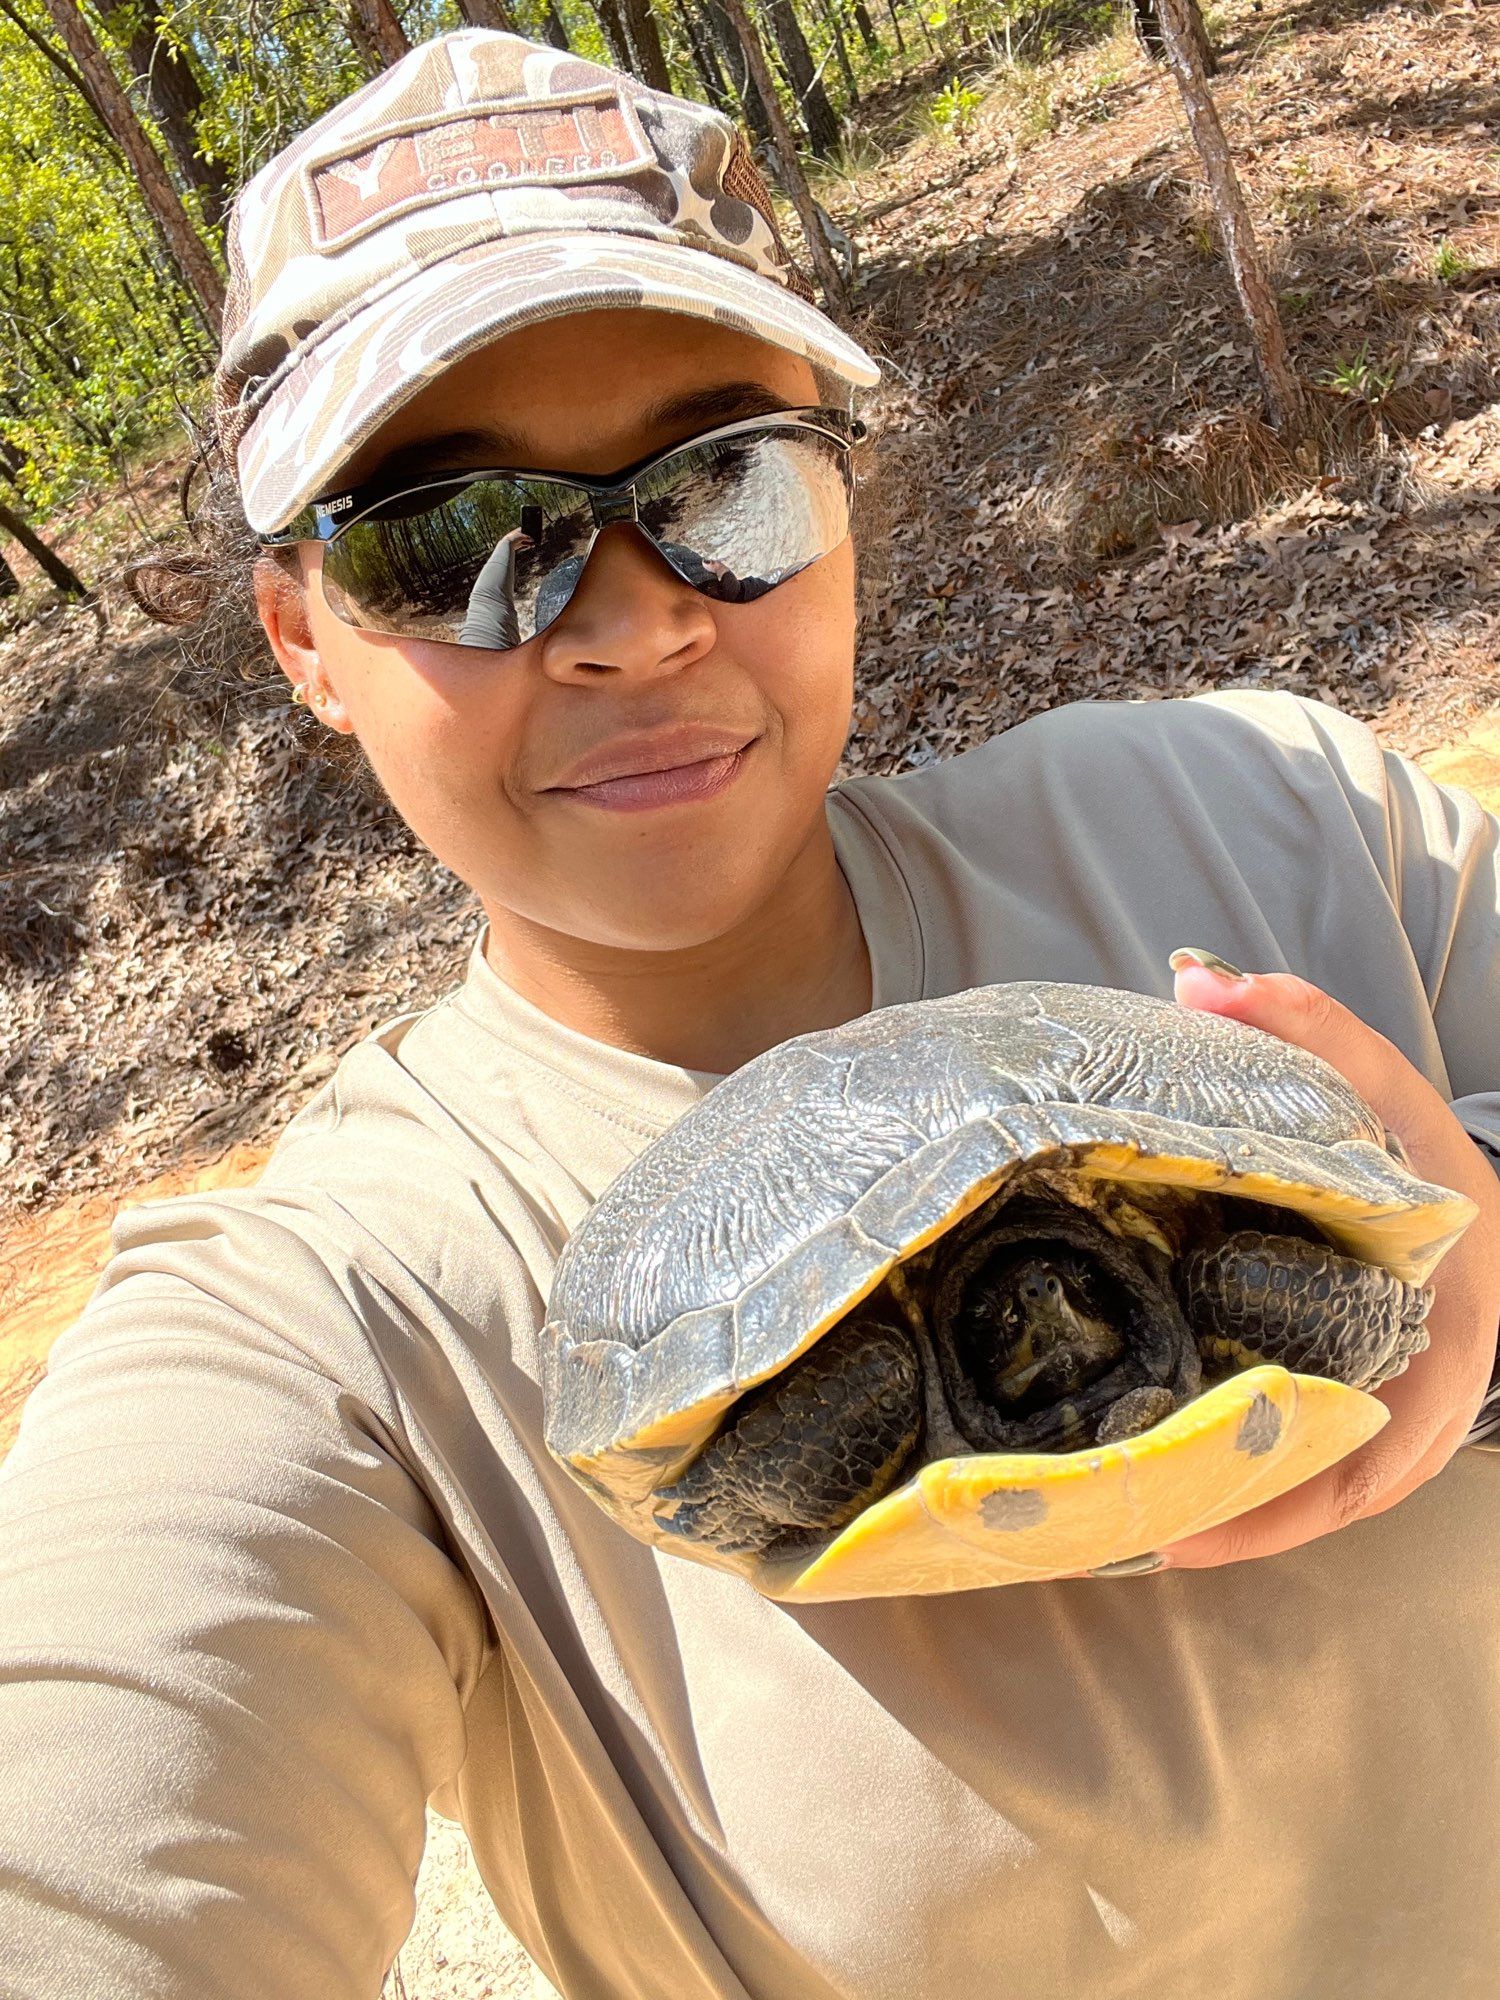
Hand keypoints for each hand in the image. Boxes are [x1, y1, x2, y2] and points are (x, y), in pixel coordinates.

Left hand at [1155, 957, 1499, 1571]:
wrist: (1485, 1211)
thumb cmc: (1437, 1161)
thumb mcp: (1390, 1091)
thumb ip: (1308, 1030)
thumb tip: (1201, 982)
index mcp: (1443, 1348)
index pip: (1370, 1463)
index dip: (1280, 1507)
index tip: (1190, 1529)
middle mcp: (1417, 1410)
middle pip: (1316, 1498)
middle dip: (1225, 1525)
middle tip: (1118, 1534)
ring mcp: (1387, 1423)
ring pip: (1299, 1494)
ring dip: (1217, 1516)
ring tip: (1109, 1526)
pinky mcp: (1349, 1412)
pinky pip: (1292, 1468)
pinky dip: (1231, 1485)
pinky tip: (1150, 1486)